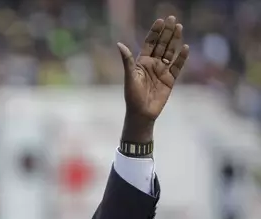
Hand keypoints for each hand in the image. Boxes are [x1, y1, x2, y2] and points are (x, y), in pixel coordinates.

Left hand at [117, 16, 189, 141]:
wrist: (142, 113)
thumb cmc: (132, 96)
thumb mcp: (130, 77)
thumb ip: (127, 60)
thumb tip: (119, 44)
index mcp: (142, 62)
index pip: (150, 43)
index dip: (155, 32)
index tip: (160, 20)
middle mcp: (153, 64)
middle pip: (161, 45)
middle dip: (167, 32)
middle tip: (172, 18)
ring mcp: (162, 71)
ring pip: (170, 52)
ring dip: (175, 41)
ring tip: (180, 27)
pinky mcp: (170, 80)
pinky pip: (177, 66)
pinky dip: (182, 57)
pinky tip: (185, 48)